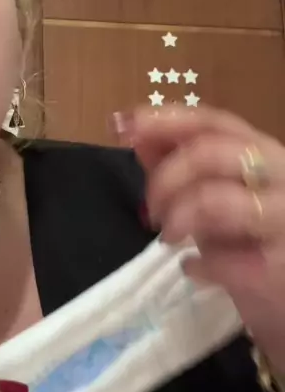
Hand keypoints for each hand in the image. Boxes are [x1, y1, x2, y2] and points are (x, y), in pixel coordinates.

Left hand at [115, 104, 284, 371]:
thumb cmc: (257, 248)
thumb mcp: (219, 201)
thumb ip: (182, 167)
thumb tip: (137, 135)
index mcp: (267, 156)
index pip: (216, 122)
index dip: (165, 121)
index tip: (123, 128)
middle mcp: (283, 179)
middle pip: (211, 152)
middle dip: (165, 177)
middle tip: (150, 210)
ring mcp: (283, 221)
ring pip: (214, 199)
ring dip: (178, 217)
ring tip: (170, 239)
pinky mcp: (279, 269)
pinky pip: (222, 258)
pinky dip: (197, 265)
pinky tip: (195, 271)